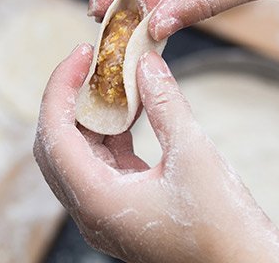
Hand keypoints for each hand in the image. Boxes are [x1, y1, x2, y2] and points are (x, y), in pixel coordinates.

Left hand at [34, 44, 278, 262]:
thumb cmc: (224, 224)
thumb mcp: (194, 155)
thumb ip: (165, 104)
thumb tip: (144, 62)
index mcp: (96, 201)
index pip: (55, 135)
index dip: (60, 88)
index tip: (80, 54)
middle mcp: (91, 210)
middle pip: (58, 145)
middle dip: (70, 98)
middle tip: (92, 62)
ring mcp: (106, 212)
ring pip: (80, 153)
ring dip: (93, 114)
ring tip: (114, 79)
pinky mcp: (123, 209)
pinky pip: (104, 163)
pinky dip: (112, 133)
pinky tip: (132, 109)